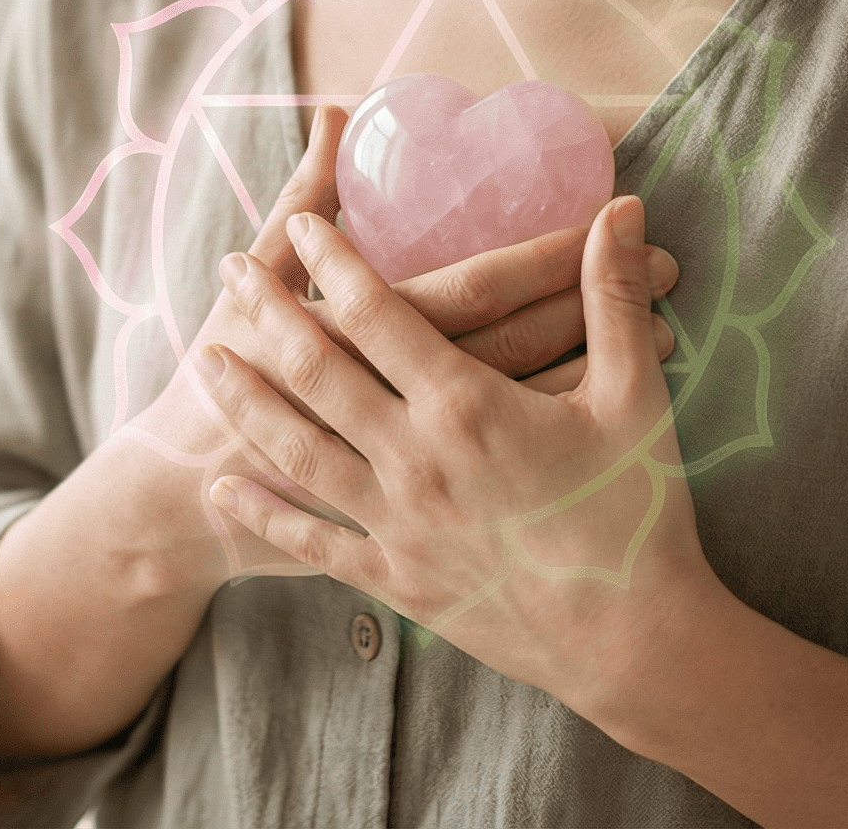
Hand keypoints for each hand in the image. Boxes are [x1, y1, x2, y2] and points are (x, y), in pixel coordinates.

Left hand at [197, 194, 721, 711]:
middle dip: (267, 313)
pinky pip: (310, 541)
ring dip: (246, 399)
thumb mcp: (634, 397)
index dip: (335, 262)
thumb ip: (613, 299)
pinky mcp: (394, 579)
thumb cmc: (640, 513)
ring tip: (207, 358)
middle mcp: (414, 459)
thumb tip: (622, 206)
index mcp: (466, 406)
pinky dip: (261, 512)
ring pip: (296, 449)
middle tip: (229, 268)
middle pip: (317, 370)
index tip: (305, 225)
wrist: (633, 641)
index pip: (379, 313)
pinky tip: (223, 486)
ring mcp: (396, 523)